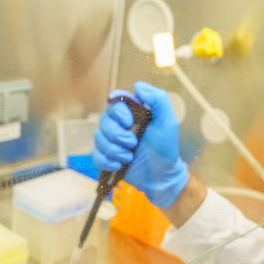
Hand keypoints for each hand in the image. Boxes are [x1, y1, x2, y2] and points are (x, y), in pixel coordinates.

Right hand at [92, 81, 188, 207]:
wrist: (161, 176)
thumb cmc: (166, 149)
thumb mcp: (168, 122)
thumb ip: (158, 99)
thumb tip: (137, 86)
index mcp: (133, 113)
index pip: (115, 102)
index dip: (118, 112)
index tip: (129, 122)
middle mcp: (120, 124)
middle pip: (104, 120)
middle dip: (117, 135)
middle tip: (133, 144)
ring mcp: (112, 140)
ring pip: (98, 138)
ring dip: (114, 150)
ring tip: (129, 157)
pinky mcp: (107, 156)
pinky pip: (95, 155)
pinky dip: (106, 161)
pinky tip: (119, 166)